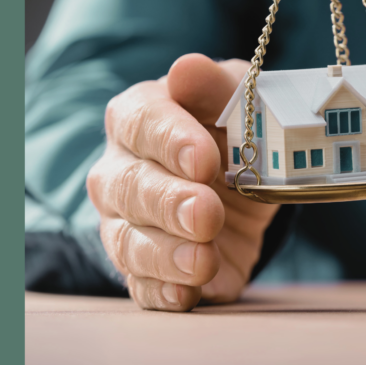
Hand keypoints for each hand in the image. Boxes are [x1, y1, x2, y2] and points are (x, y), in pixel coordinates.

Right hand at [87, 54, 279, 310]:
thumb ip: (217, 87)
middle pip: (130, 188)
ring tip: (203, 262)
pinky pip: (143, 286)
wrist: (244, 178)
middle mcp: (121, 170)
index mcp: (139, 117)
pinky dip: (164, 294)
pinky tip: (188, 295)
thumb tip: (188, 69)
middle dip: (169, 204)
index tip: (205, 159)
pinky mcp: (149, 269)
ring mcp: (127, 223)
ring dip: (165, 256)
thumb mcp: (239, 98)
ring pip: (129, 242)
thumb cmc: (233, 128)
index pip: (143, 124)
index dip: (171, 142)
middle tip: (206, 214)